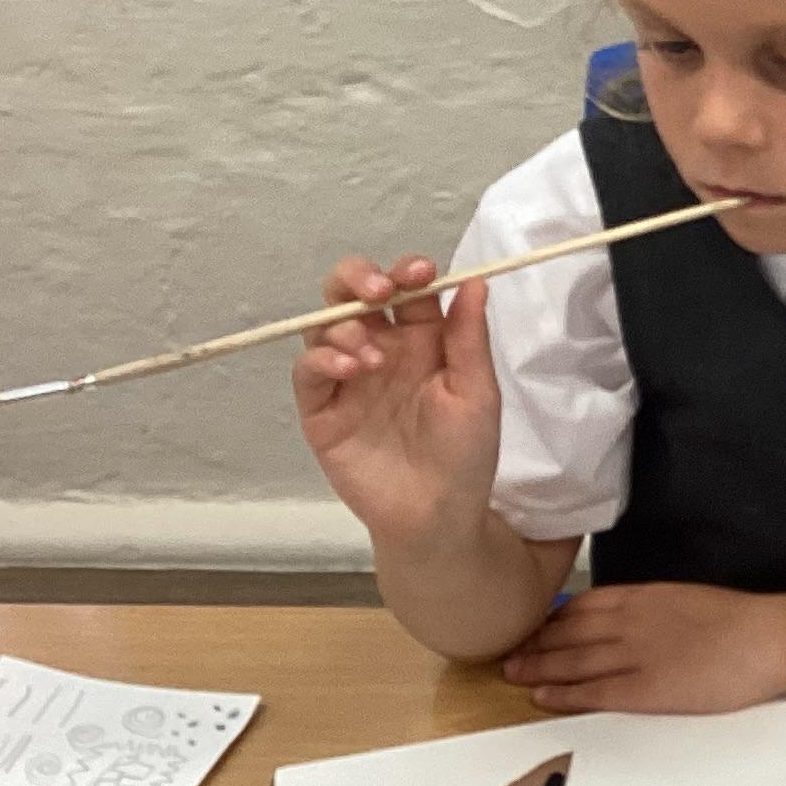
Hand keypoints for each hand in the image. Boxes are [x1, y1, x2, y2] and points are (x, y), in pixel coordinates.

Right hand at [293, 256, 499, 547]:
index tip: (420, 270)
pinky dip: (321, 358)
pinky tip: (349, 367)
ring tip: (372, 356)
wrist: (436, 514)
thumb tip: (475, 279)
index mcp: (423, 340)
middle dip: (358, 277)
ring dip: (344, 324)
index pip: (407, 289)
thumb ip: (469, 337)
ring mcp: (347, 378)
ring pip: (326, 325)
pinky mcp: (321, 409)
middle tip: (378, 290)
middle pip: (353, 294)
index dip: (408, 271)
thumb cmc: (465, 455)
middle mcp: (381, 350)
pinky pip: (308, 371)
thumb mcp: (477, 392)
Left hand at [501, 583, 785, 713]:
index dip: (550, 619)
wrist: (767, 639)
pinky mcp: (646, 690)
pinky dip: (564, 694)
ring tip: (511, 675)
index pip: (582, 606)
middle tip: (504, 653)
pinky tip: (541, 696)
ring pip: (572, 661)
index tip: (529, 627)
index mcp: (641, 596)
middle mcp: (629, 623)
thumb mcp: (684, 598)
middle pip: (567, 633)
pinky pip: (594, 692)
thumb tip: (621, 617)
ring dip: (537, 668)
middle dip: (533, 644)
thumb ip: (649, 607)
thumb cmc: (735, 620)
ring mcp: (635, 656)